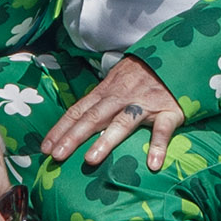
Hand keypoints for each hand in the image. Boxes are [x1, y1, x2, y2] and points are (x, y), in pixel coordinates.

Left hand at [43, 56, 183, 173]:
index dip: (61, 129)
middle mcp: (121, 98)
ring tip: (90, 159)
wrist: (175, 56)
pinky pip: (163, 130)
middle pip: (93, 117)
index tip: (45, 148)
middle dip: (73, 136)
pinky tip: (153, 164)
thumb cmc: (140, 75)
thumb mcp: (114, 82)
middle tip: (57, 156)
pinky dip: (158, 145)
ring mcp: (145, 104)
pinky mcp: (169, 111)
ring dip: (106, 140)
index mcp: (105, 93)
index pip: (78, 111)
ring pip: (122, 122)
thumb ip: (98, 102)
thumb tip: (74, 122)